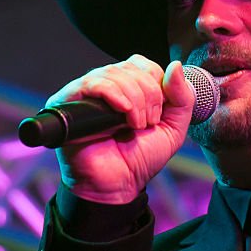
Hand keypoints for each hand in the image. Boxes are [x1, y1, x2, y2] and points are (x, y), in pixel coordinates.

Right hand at [50, 55, 195, 204]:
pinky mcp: (68, 103)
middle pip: (131, 67)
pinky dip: (113, 93)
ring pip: (114, 73)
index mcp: (130, 87)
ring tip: (135, 125)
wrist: (117, 185)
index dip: (157, 85)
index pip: (146, 65)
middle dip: (148, 95)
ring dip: (134, 99)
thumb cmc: (141, 158)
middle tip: (147, 123)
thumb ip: (182, 96)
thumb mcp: (174, 127)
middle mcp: (107, 86)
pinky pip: (91, 83)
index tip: (158, 114)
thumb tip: (175, 65)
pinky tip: (123, 111)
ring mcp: (86, 93)